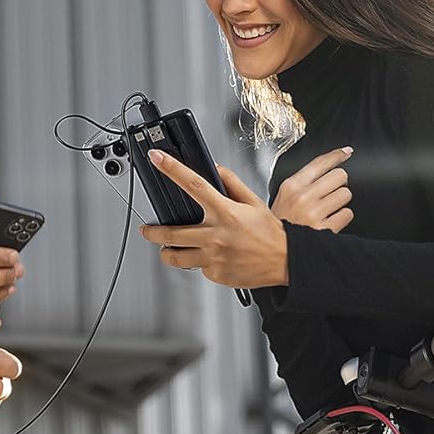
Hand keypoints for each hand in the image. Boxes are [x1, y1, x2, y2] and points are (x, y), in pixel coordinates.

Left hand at [137, 150, 289, 287]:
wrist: (286, 261)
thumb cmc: (271, 233)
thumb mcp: (254, 202)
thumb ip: (232, 183)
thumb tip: (215, 169)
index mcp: (225, 212)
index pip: (193, 184)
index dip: (171, 169)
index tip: (157, 159)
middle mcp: (216, 235)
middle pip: (171, 233)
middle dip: (152, 231)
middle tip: (147, 229)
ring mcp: (214, 257)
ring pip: (176, 257)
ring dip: (167, 252)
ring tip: (167, 249)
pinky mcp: (215, 274)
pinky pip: (198, 268)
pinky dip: (198, 262)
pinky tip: (208, 258)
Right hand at [272, 146, 353, 231]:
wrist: (276, 252)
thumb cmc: (280, 224)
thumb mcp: (282, 197)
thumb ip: (302, 182)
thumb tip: (328, 166)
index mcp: (291, 186)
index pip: (320, 163)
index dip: (337, 155)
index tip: (347, 152)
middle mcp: (303, 197)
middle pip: (339, 176)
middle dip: (338, 184)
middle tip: (330, 193)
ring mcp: (314, 213)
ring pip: (345, 194)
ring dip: (340, 201)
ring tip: (327, 209)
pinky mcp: (325, 229)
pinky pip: (347, 214)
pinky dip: (342, 217)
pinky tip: (330, 221)